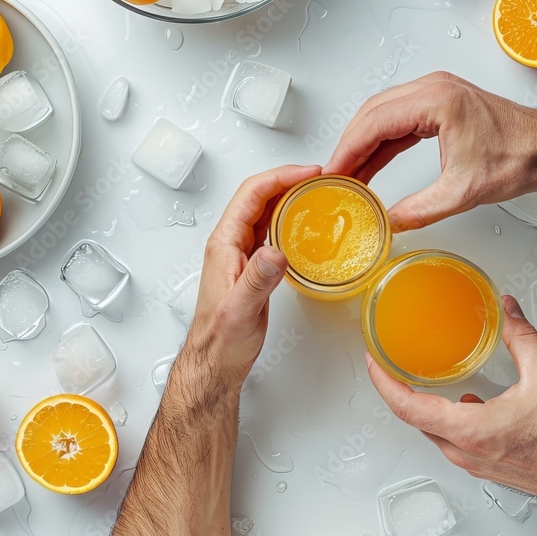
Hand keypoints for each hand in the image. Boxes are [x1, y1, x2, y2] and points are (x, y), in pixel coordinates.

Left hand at [181, 165, 320, 388]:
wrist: (217, 361)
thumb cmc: (222, 339)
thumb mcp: (241, 309)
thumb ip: (258, 279)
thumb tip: (275, 251)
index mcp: (224, 244)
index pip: (252, 195)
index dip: (281, 177)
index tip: (308, 174)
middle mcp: (230, 243)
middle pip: (258, 195)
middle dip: (288, 179)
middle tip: (319, 177)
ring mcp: (241, 253)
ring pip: (265, 210)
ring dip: (289, 196)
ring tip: (316, 192)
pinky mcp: (253, 265)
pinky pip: (271, 229)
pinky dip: (289, 218)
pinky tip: (304, 222)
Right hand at [323, 72, 536, 231]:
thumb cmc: (521, 155)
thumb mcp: (464, 192)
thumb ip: (421, 209)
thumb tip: (389, 222)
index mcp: (437, 101)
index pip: (374, 123)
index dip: (347, 151)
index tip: (332, 173)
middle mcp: (433, 88)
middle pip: (371, 115)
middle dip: (348, 147)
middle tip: (333, 177)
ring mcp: (436, 93)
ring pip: (382, 115)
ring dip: (362, 144)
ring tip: (347, 175)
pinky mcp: (440, 104)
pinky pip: (398, 120)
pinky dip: (380, 142)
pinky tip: (371, 165)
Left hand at [367, 295, 536, 503]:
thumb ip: (521, 337)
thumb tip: (508, 310)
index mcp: (470, 430)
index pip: (407, 408)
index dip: (383, 383)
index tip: (373, 362)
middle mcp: (465, 451)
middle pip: (413, 419)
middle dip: (397, 389)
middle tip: (387, 363)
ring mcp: (472, 462)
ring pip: (431, 430)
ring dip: (421, 405)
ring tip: (414, 378)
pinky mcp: (482, 466)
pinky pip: (450, 440)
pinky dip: (444, 417)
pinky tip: (460, 401)